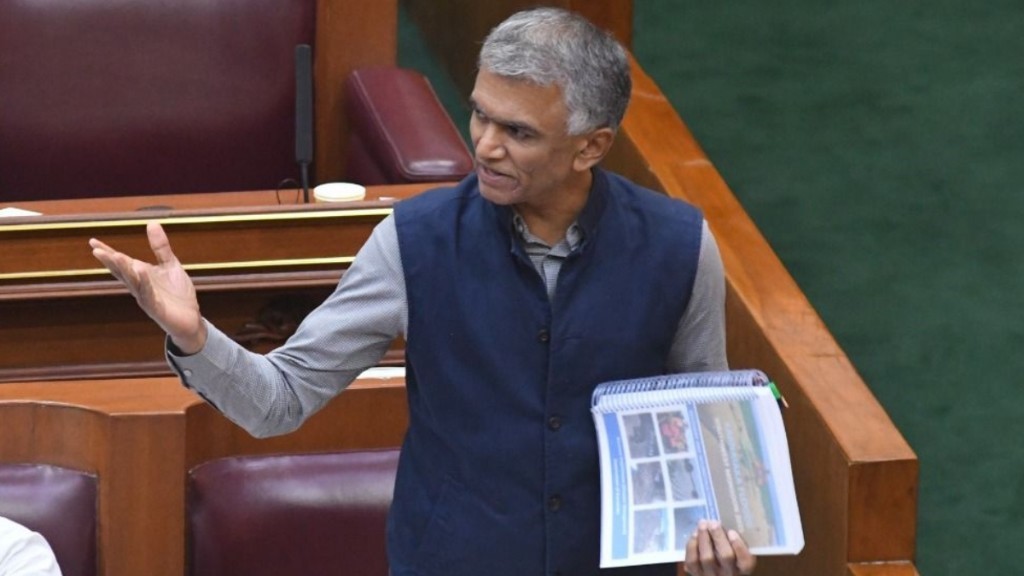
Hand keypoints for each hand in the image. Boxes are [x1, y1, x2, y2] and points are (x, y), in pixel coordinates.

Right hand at [89, 221, 206, 353]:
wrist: (190, 319)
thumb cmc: (177, 294)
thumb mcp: (170, 265)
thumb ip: (160, 247)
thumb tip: (152, 223)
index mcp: (141, 275)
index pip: (121, 262)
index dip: (107, 252)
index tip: (92, 241)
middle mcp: (140, 287)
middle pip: (122, 272)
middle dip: (110, 261)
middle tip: (97, 249)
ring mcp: (147, 298)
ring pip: (133, 283)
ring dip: (124, 270)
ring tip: (116, 256)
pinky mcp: (157, 309)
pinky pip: (149, 295)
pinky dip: (145, 284)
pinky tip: (141, 272)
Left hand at [684, 520, 756, 575]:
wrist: (711, 571)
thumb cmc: (727, 556)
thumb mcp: (736, 551)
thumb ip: (733, 541)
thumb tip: (722, 524)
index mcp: (742, 568)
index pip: (746, 561)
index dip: (739, 546)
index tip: (732, 532)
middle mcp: (728, 574)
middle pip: (725, 556)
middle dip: (718, 537)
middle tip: (713, 523)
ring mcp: (711, 575)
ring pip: (707, 558)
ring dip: (704, 538)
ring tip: (702, 524)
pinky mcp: (696, 574)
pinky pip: (692, 561)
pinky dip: (692, 546)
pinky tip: (694, 534)